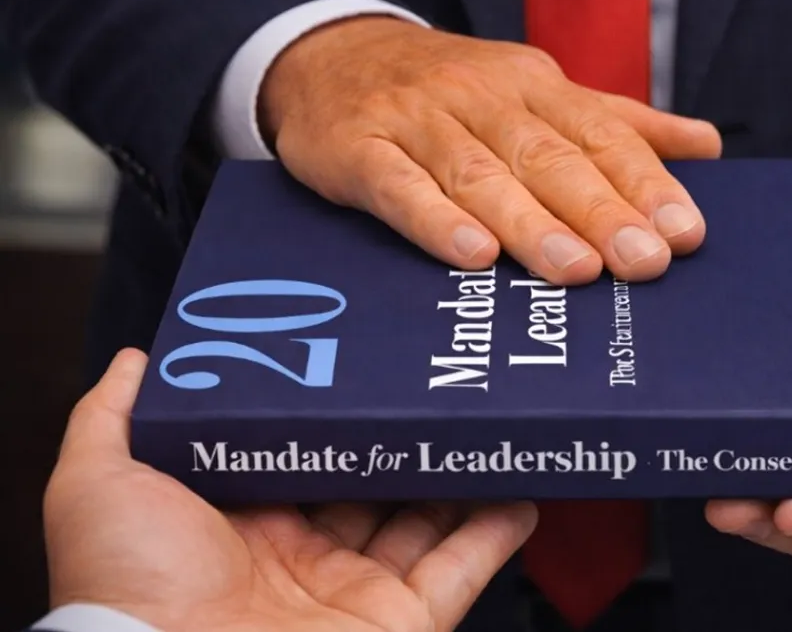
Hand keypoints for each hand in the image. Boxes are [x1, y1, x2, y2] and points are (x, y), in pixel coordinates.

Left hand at [44, 349, 537, 630]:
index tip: (364, 354)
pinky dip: (498, 533)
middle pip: (371, 482)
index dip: (333, 408)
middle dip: (403, 433)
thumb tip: (140, 356)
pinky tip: (523, 488)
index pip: (300, 452)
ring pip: (424, 522)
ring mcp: (356, 592)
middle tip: (438, 375)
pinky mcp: (402, 622)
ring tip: (490, 418)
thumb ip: (114, 417)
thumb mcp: (99, 483)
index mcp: (241, 521)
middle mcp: (302, 556)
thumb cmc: (131, 587)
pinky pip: (462, 572)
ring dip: (460, 474)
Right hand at [261, 17, 721, 284]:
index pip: (600, 136)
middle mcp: (481, 98)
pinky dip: (436, 221)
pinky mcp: (360, 150)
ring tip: (575, 270)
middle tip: (643, 262)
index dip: (644, 184)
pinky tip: (473, 255)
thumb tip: (705, 145)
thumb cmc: (452, 89)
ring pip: (481, 175)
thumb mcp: (537, 91)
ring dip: (530, 225)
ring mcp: (418, 123)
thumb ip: (618, 123)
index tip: (684, 232)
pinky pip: (401, 189)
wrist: (333, 55)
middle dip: (601, 212)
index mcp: (534, 85)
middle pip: (548, 158)